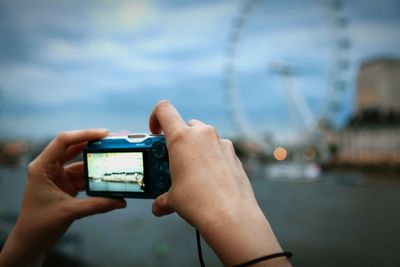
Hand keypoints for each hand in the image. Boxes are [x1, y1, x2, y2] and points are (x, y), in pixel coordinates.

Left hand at [0, 129, 125, 266]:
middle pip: (73, 148)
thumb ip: (97, 205)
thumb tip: (120, 200)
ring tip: (114, 163)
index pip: (63, 142)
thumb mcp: (69, 212)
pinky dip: (96, 179)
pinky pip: (83, 177)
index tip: (104, 133)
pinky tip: (108, 181)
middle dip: (93, 145)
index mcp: (42, 167)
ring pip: (81, 164)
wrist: (31, 242)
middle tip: (113, 141)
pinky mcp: (65, 185)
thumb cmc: (39, 224)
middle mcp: (49, 167)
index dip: (84, 134)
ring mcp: (58, 176)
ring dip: (97, 165)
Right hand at [150, 101, 290, 265]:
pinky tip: (209, 180)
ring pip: (203, 138)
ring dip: (195, 150)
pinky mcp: (233, 154)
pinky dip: (211, 159)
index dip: (155, 118)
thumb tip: (159, 207)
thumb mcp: (173, 199)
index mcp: (181, 138)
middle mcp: (203, 134)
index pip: (163, 110)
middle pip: (185, 126)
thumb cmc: (198, 202)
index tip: (155, 133)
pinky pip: (218, 150)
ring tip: (191, 174)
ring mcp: (221, 143)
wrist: (230, 215)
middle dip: (177, 141)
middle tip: (172, 160)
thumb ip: (163, 198)